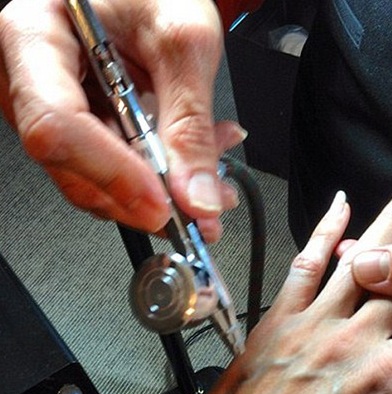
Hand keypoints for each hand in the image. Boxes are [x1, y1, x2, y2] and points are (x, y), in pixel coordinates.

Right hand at [0, 0, 242, 239]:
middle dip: (141, 197)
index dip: (112, 173)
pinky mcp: (79, 125)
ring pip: (93, 179)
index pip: (56, 122)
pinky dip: (157, 178)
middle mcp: (30, 76)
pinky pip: (110, 169)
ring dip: (158, 192)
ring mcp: (52, 105)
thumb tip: (194, 195)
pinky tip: (191, 165)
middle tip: (197, 208)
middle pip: (70, 164)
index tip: (162, 202)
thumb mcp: (182, 41)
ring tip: (209, 180)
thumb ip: (190, 122)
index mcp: (36, 34)